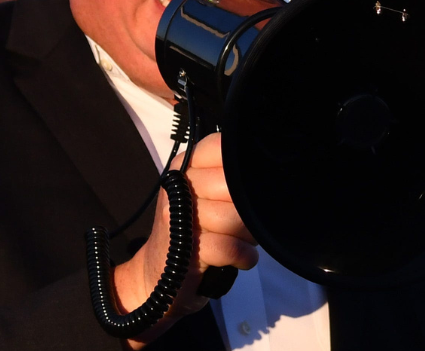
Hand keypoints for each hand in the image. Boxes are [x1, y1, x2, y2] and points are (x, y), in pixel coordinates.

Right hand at [113, 134, 257, 346]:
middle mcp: (180, 185)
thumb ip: (227, 178)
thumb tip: (268, 170)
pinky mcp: (186, 250)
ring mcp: (179, 217)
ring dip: (248, 235)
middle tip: (244, 223)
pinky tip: (240, 258)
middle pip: (235, 186)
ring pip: (236, 217)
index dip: (244, 170)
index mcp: (185, 166)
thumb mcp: (204, 197)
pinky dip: (244, 256)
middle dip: (249, 209)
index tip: (246, 190)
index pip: (222, 148)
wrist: (156, 276)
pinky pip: (231, 247)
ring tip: (240, 240)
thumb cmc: (191, 233)